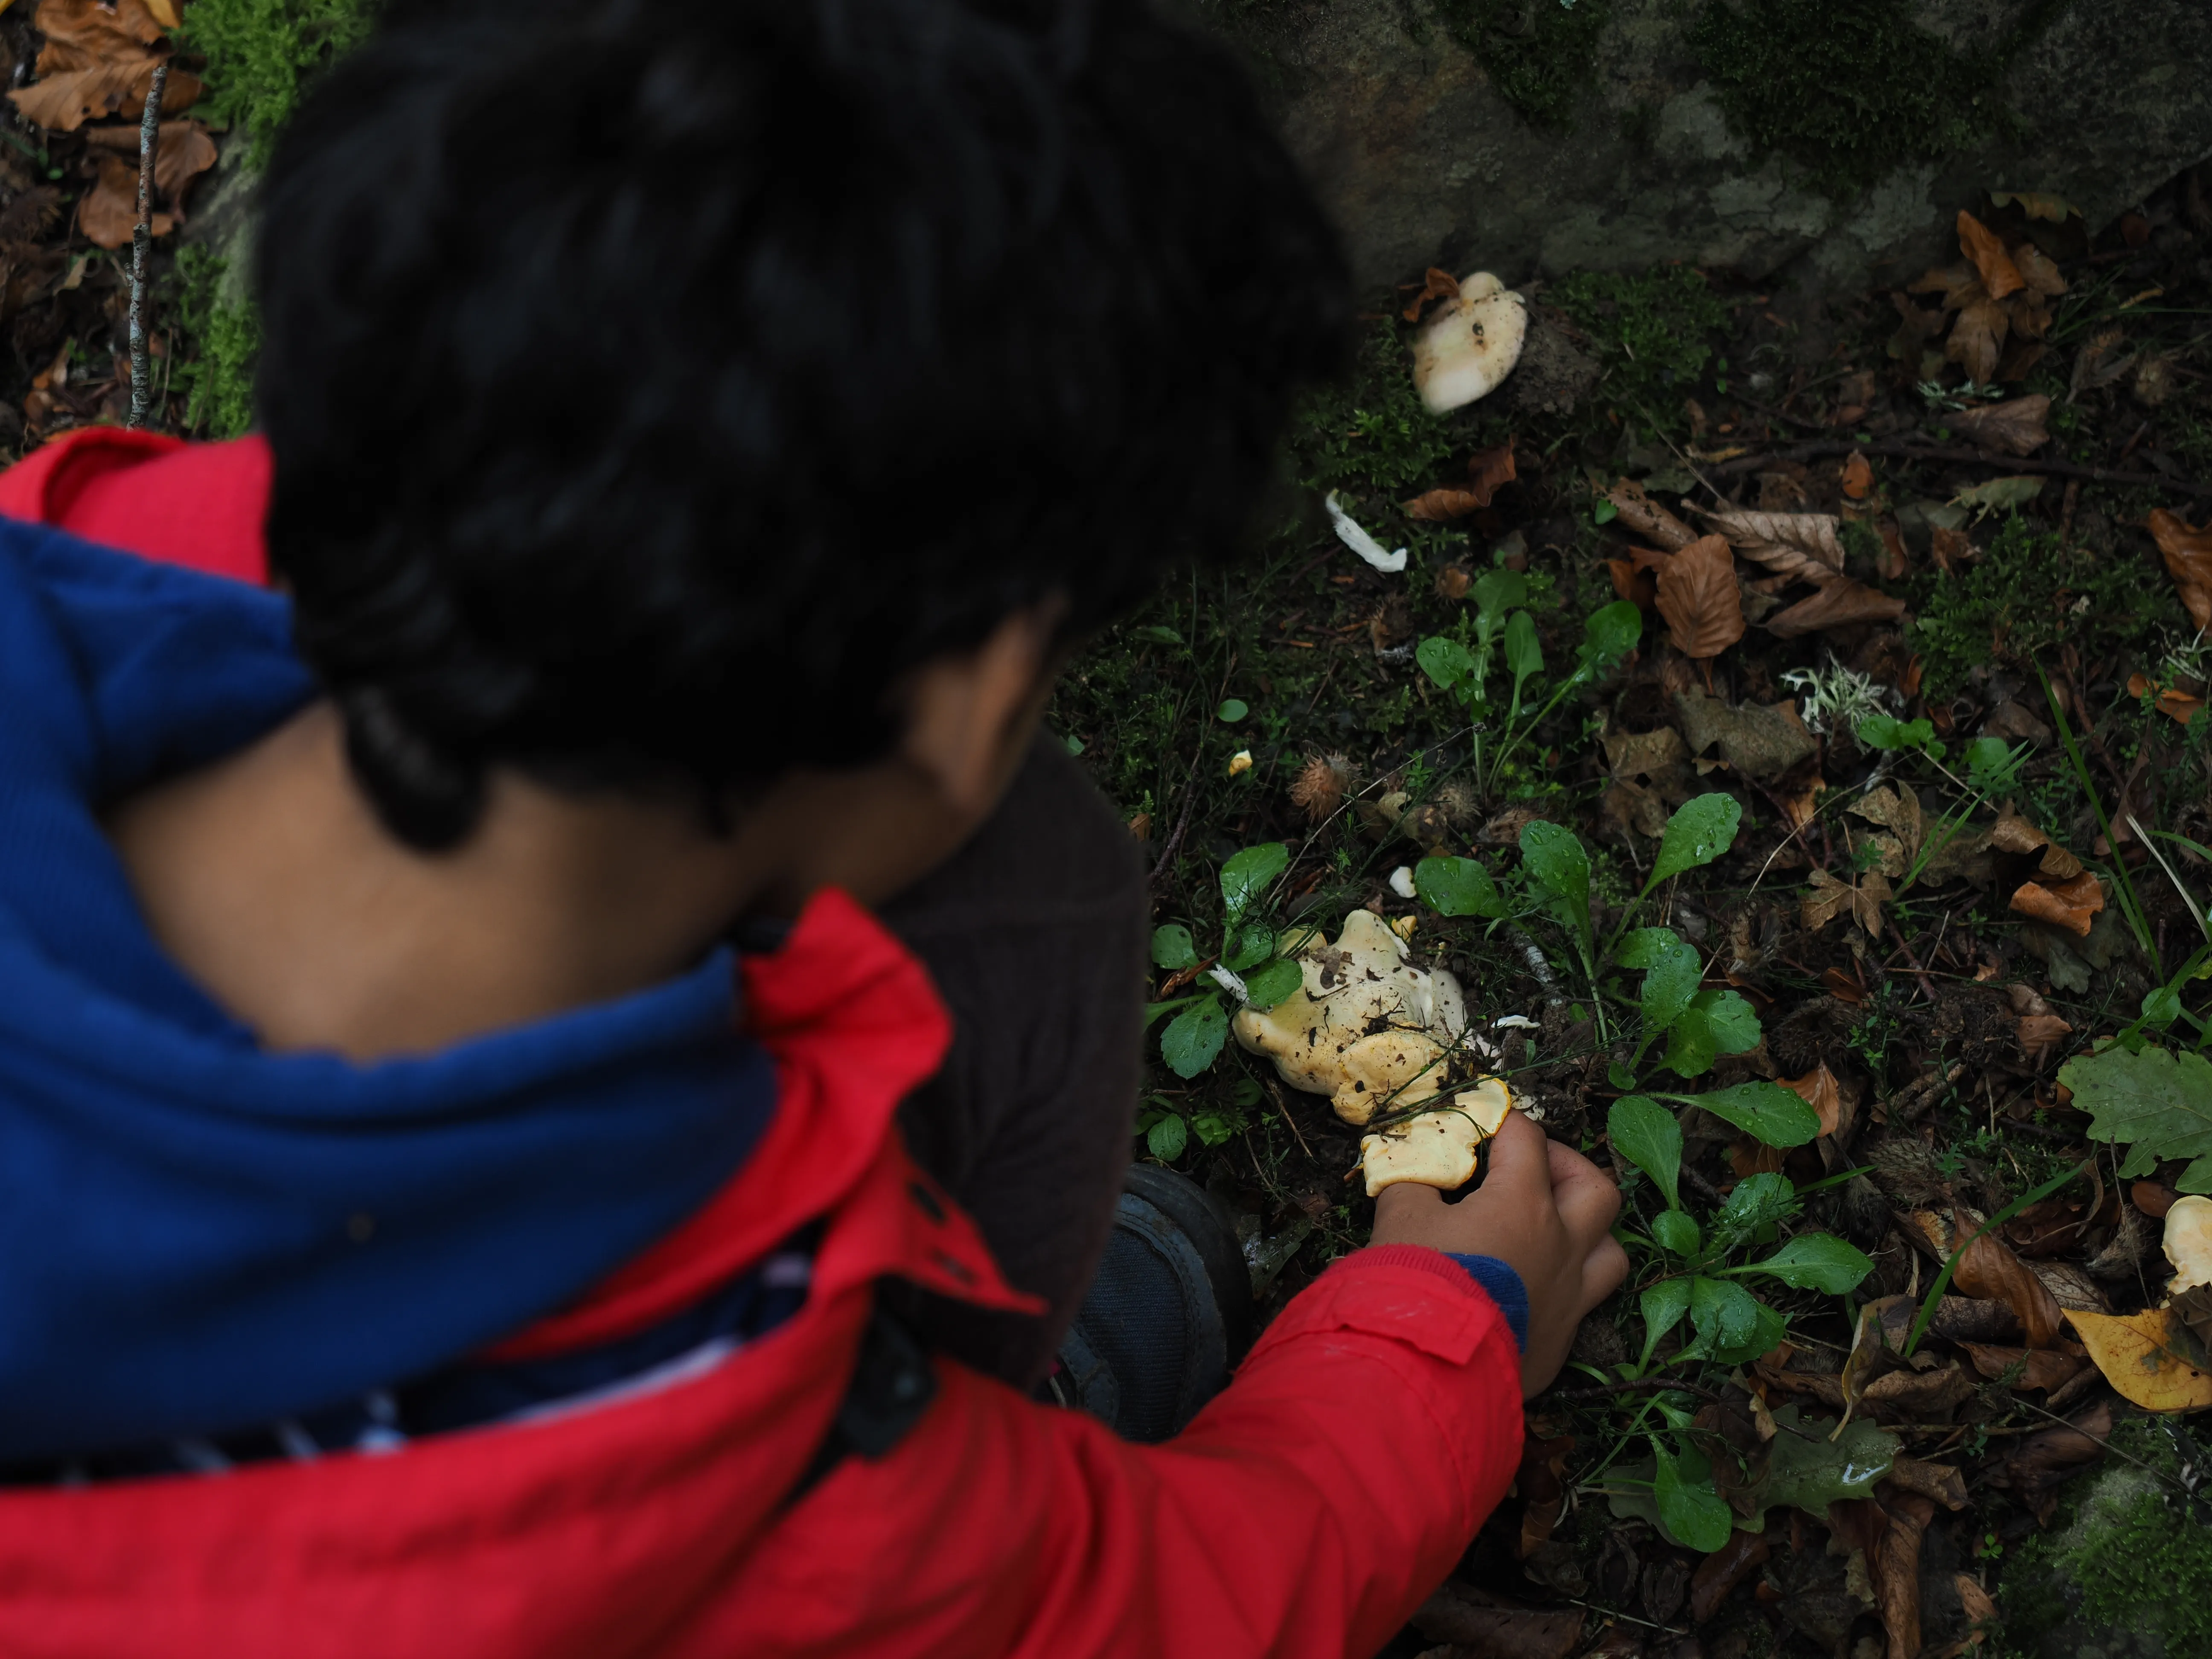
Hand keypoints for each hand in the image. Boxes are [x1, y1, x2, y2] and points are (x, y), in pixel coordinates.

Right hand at [1370, 1110, 1628, 1396]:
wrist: (1427, 1366)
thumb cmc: (1416, 1280)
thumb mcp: (1400, 1215)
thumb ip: (1416, 1179)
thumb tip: (1422, 1166)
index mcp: (1524, 1203)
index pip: (1527, 1139)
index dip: (1503, 1123)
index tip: (1481, 1125)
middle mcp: (1561, 1245)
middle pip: (1595, 1187)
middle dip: (1566, 1166)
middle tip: (1532, 1168)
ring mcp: (1569, 1296)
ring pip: (1611, 1251)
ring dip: (1587, 1232)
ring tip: (1552, 1229)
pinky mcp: (1562, 1341)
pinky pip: (1582, 1304)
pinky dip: (1564, 1286)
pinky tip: (1531, 1288)